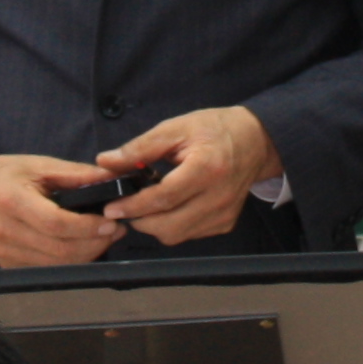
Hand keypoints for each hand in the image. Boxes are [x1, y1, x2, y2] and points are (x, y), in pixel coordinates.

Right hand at [0, 154, 127, 269]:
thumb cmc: (2, 175)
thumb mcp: (38, 165)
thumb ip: (76, 174)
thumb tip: (112, 179)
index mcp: (11, 200)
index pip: (55, 223)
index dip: (87, 227)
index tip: (109, 221)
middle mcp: (6, 231)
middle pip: (60, 250)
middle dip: (95, 243)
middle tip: (114, 229)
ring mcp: (6, 252)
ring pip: (57, 265)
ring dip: (87, 254)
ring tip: (102, 237)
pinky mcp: (9, 264)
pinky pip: (47, 269)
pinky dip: (70, 260)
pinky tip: (80, 245)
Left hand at [101, 106, 277, 245]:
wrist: (256, 141)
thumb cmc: (215, 129)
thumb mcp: (175, 128)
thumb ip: (140, 148)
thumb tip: (106, 161)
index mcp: (206, 168)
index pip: (163, 198)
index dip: (133, 205)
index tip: (112, 207)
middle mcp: (218, 197)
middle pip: (169, 226)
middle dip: (140, 220)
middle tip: (124, 206)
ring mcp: (224, 214)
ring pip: (177, 235)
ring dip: (154, 225)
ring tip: (145, 205)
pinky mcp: (226, 223)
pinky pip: (190, 234)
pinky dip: (173, 226)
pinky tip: (169, 208)